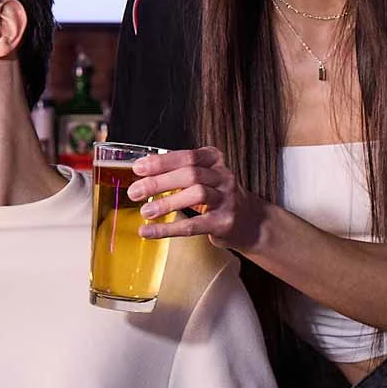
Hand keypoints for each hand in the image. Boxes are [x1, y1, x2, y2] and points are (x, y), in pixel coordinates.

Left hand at [126, 146, 269, 251]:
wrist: (251, 222)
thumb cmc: (218, 196)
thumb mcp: (204, 177)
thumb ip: (179, 173)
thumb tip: (141, 176)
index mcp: (214, 160)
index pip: (187, 156)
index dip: (161, 161)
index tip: (138, 168)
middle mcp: (223, 176)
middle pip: (190, 174)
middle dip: (159, 182)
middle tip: (135, 191)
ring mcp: (226, 199)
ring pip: (196, 194)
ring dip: (167, 202)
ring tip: (145, 211)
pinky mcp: (224, 222)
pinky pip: (194, 225)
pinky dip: (168, 229)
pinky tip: (149, 232)